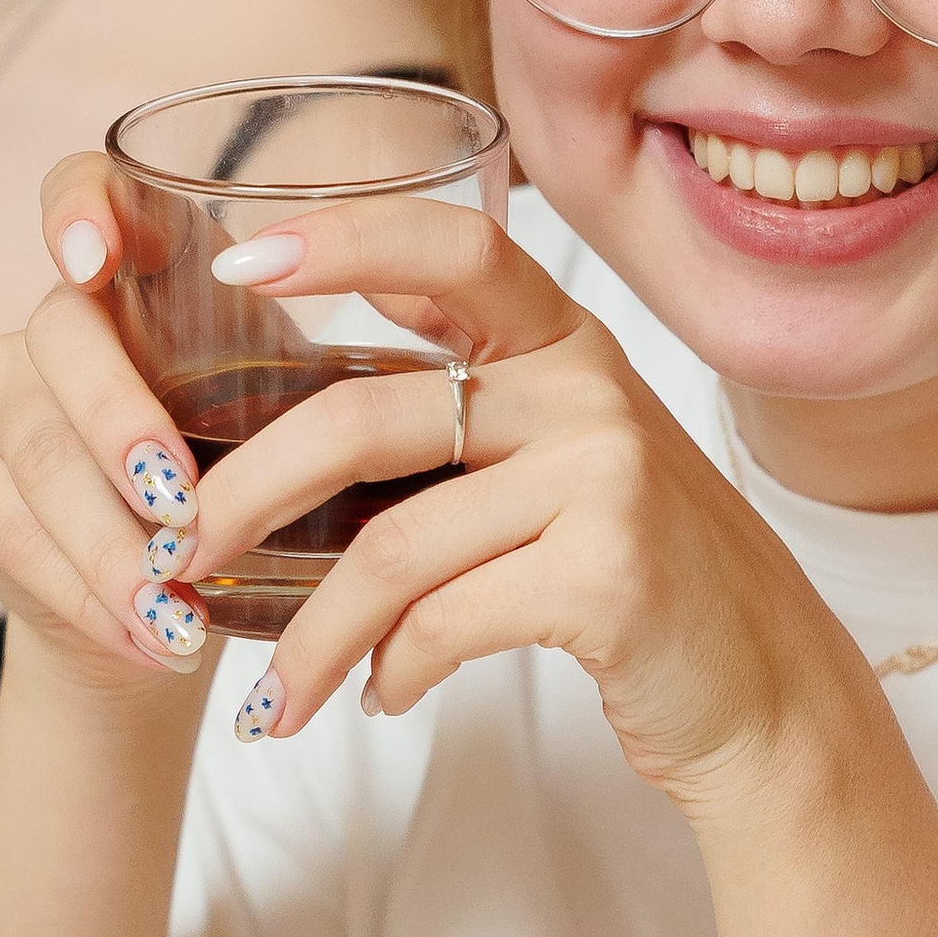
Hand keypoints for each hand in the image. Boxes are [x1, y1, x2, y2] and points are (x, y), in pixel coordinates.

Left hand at [0, 157, 883, 816]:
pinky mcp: (611, 573)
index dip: (338, 237)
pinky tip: (380, 696)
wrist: (761, 688)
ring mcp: (606, 475)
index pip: (448, 243)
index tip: (236, 260)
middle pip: (367, 415)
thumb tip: (308, 374)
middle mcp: (588, 386)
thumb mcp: (562, 459)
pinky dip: (391, 669)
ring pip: (393, 545)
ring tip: (271, 699)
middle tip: (176, 555)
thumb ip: (463, 406)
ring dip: (308, 636)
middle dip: (245, 491)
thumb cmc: (635, 575)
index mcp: (563, 340)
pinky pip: (446, 620)